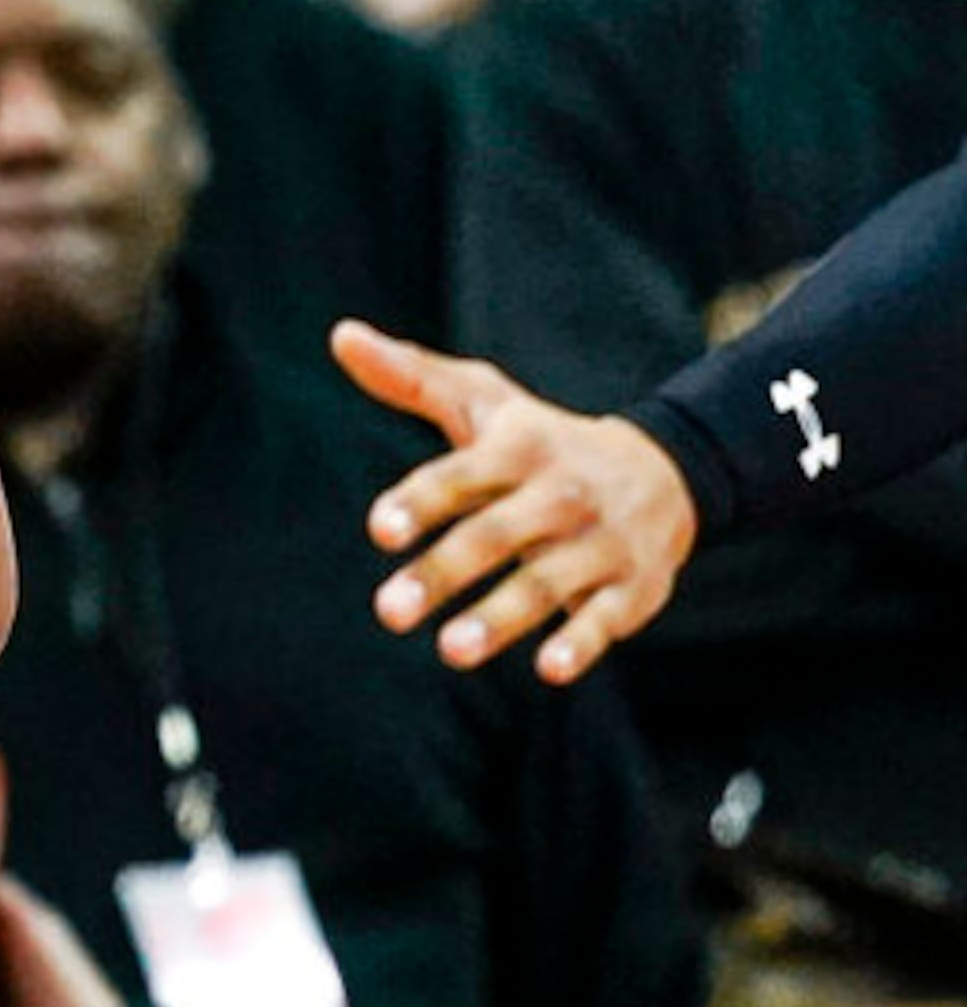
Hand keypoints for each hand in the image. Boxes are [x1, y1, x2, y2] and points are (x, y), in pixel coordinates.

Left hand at [333, 320, 697, 683]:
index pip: (461, 475)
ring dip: (500, 619)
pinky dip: (582, 642)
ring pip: (547, 582)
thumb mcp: (484, 402)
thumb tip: (340, 336)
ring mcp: (600, 542)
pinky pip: (608, 618)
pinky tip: (549, 669)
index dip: (421, 501)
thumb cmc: (542, 441)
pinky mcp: (635, 586)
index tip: (380, 531)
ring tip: (450, 651)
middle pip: (495, 535)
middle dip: (442, 573)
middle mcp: (560, 494)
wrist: (665, 470)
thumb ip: (411, 377)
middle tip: (388, 613)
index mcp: (518, 449)